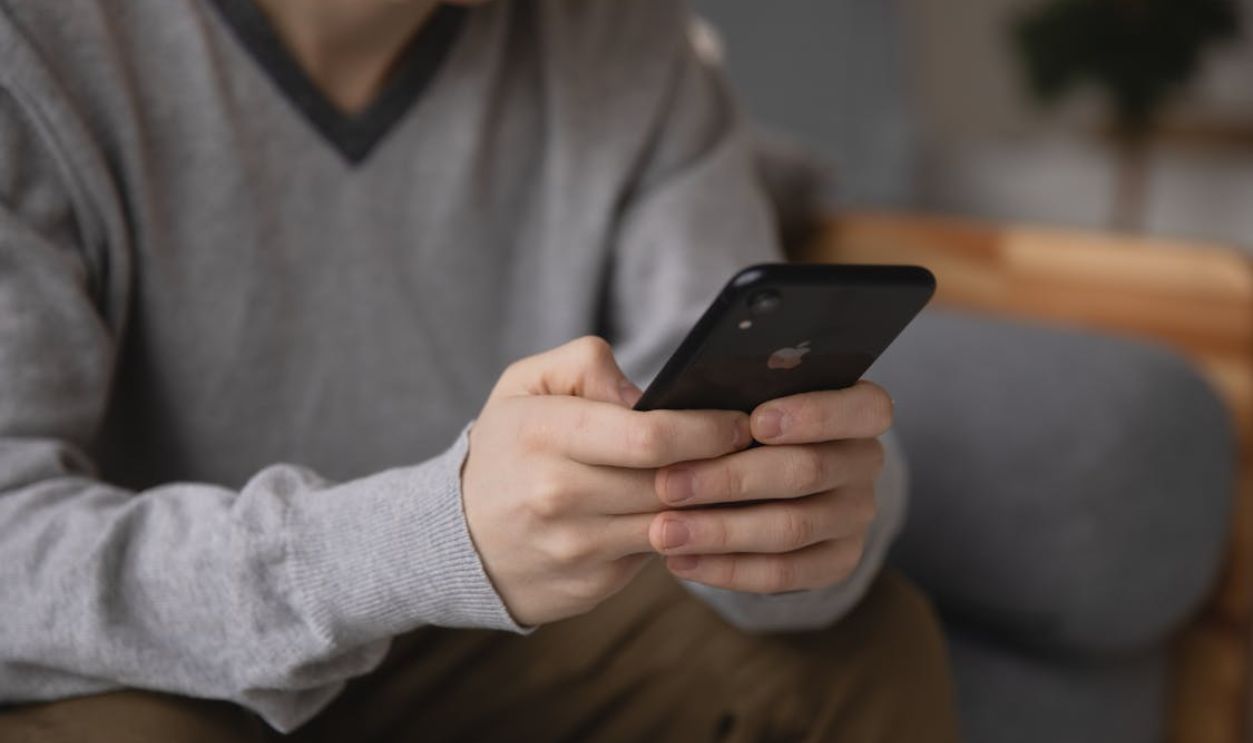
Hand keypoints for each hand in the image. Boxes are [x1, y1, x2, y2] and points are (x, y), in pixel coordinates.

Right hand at [462, 337, 750, 626]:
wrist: (457, 538)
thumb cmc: (506, 449)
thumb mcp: (525, 385)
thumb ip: (584, 363)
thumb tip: (646, 393)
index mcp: (543, 434)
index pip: (649, 436)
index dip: (707, 428)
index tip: (739, 421)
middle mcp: (557, 495)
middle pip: (671, 482)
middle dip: (723, 466)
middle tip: (756, 450)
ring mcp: (574, 548)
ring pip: (673, 524)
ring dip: (712, 504)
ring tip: (736, 480)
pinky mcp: (589, 586)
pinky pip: (656, 557)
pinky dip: (683, 535)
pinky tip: (696, 514)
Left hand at [649, 381, 892, 593]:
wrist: (755, 481)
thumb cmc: (740, 424)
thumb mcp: (739, 397)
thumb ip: (724, 393)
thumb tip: (667, 400)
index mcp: (858, 409)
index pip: (864, 408)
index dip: (814, 414)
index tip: (755, 422)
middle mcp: (865, 461)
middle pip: (808, 471)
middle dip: (732, 479)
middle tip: (669, 485)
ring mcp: (855, 515)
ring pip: (791, 527)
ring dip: (720, 532)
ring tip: (664, 532)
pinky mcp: (837, 561)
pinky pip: (784, 573)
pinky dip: (728, 570)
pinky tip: (681, 562)